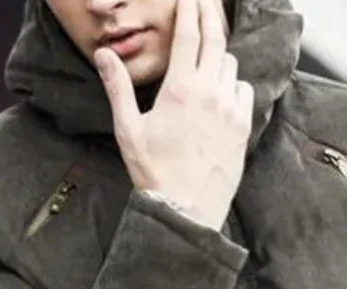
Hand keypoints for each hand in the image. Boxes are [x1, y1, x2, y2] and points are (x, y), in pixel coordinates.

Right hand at [94, 0, 253, 230]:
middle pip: (216, 39)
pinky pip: (243, 91)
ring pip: (230, 65)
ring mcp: (230, 110)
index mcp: (180, 89)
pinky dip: (233, 84)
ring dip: (218, 55)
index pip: (189, 34)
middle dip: (210, 14)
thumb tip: (103, 55)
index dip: (189, 9)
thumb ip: (118, 88)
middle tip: (206, 1)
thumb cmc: (154, 173)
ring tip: (208, 56)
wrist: (185, 209)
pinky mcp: (243, 127)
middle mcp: (210, 93)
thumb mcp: (128, 130)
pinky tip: (222, 91)